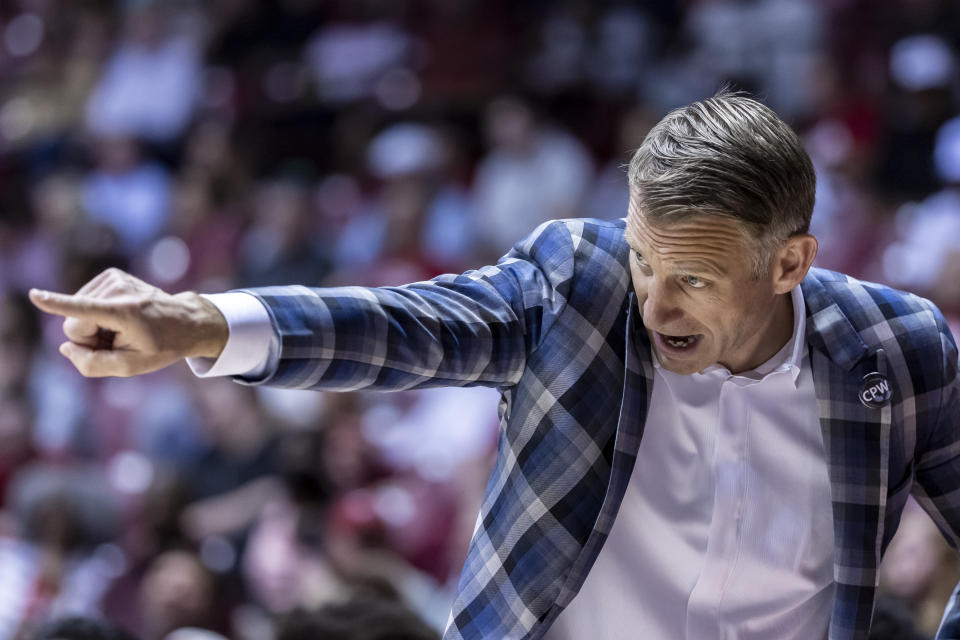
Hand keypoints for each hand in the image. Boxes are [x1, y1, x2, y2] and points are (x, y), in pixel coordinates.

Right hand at [29, 268, 227, 377]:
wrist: (186, 321)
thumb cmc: (161, 346)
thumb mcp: (132, 366)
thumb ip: (94, 364)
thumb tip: (66, 347)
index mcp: (125, 313)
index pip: (84, 310)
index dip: (57, 304)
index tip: (35, 295)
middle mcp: (118, 290)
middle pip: (73, 324)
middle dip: (88, 338)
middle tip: (119, 341)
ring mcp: (114, 279)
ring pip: (76, 313)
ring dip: (95, 326)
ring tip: (124, 329)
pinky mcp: (112, 274)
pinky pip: (85, 302)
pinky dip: (98, 314)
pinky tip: (121, 318)